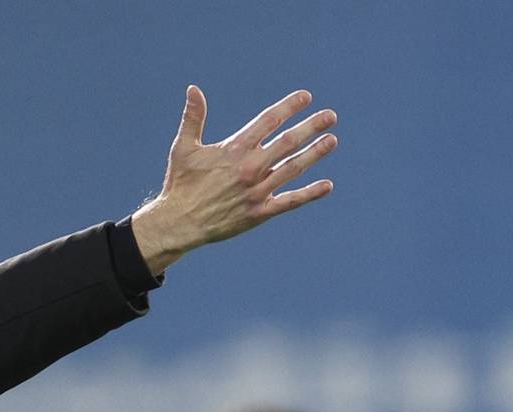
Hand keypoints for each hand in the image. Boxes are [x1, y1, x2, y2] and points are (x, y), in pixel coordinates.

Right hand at [131, 86, 338, 273]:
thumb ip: (193, 118)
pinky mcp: (260, 213)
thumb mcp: (184, 147)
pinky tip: (327, 185)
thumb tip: (193, 89)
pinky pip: (290, 202)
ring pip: (293, 168)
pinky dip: (309, 194)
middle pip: (288, 142)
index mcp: (234, 149)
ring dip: (315, 153)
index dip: (289, 107)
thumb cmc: (181, 183)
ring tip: (332, 140)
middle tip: (330, 115)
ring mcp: (257, 191)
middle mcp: (250, 168)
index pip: (268, 121)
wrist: (180, 222)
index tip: (306, 97)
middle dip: (311, 127)